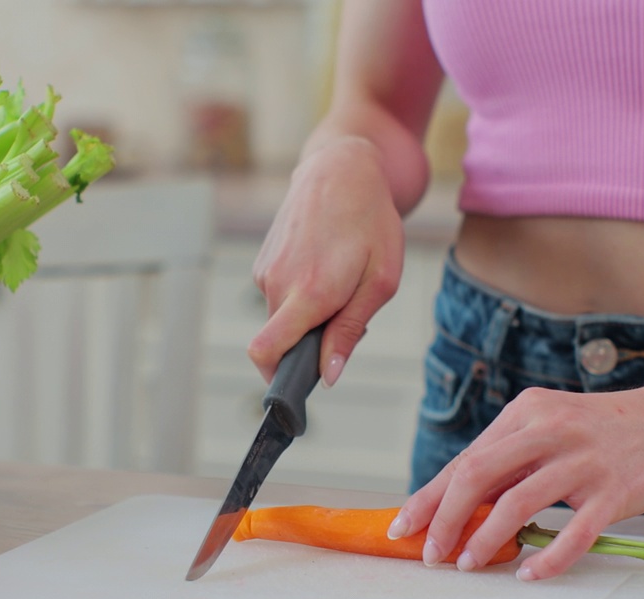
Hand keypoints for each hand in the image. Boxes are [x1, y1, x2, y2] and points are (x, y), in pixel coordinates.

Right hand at [248, 137, 404, 386]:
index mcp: (310, 293)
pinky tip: (324, 264)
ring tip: (339, 280)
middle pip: (281, 340)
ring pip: (282, 317)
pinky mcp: (262, 261)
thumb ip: (350, 331)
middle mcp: (278, 284)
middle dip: (309, 342)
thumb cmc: (371, 222)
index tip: (295, 386)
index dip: (275, 379)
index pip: (265, 351)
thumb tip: (328, 375)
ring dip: (308, 315)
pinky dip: (300, 295)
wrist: (341, 168)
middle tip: (346, 312)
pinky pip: (279, 296)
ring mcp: (265, 271)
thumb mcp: (381, 281)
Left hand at [390, 372, 643, 579]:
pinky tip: (529, 572)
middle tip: (432, 553)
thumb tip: (457, 502)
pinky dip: (547, 558)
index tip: (404, 526)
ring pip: (517, 504)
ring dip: (484, 539)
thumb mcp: (548, 425)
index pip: (465, 459)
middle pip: (478, 476)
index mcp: (525, 414)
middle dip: (445, 519)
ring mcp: (582, 461)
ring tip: (467, 563)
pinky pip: (574, 533)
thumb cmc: (601, 429)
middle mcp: (549, 431)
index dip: (429, 496)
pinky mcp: (613, 492)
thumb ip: (509, 458)